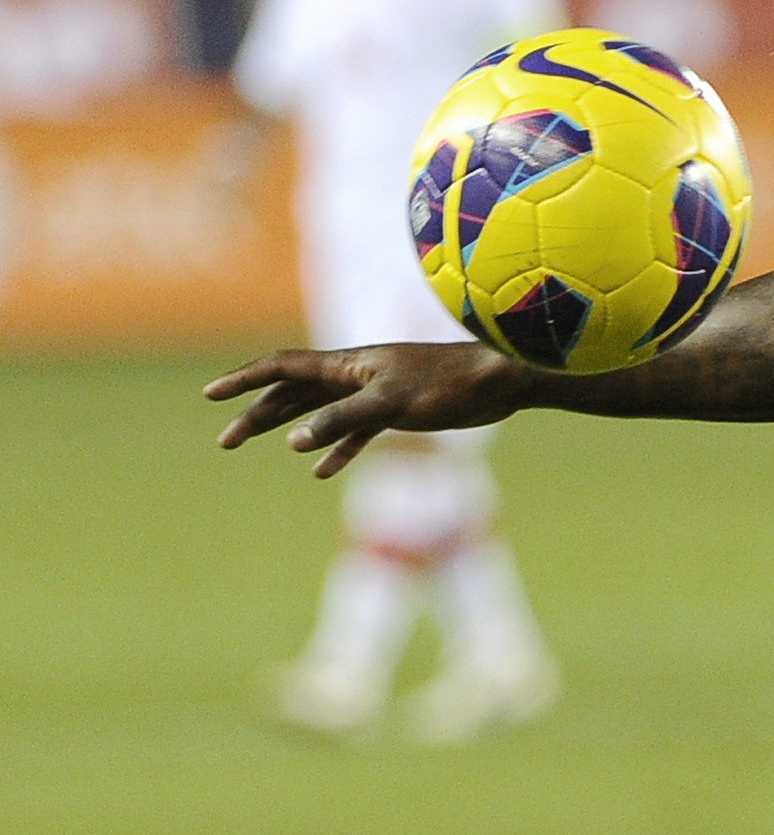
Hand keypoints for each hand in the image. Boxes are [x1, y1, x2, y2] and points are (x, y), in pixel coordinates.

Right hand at [206, 343, 532, 476]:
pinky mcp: (399, 410)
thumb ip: (342, 421)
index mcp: (348, 364)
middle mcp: (356, 374)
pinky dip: (335, 448)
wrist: (501, 382)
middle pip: (293, 393)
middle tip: (225, 440)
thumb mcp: (391, 404)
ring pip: (319, 411)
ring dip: (287, 428)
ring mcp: (376, 392)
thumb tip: (291, 441)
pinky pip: (355, 430)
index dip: (244, 380)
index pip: (282, 368)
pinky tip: (321, 470)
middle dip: (256, 413)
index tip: (211, 396)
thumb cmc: (449, 385)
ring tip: (256, 446)